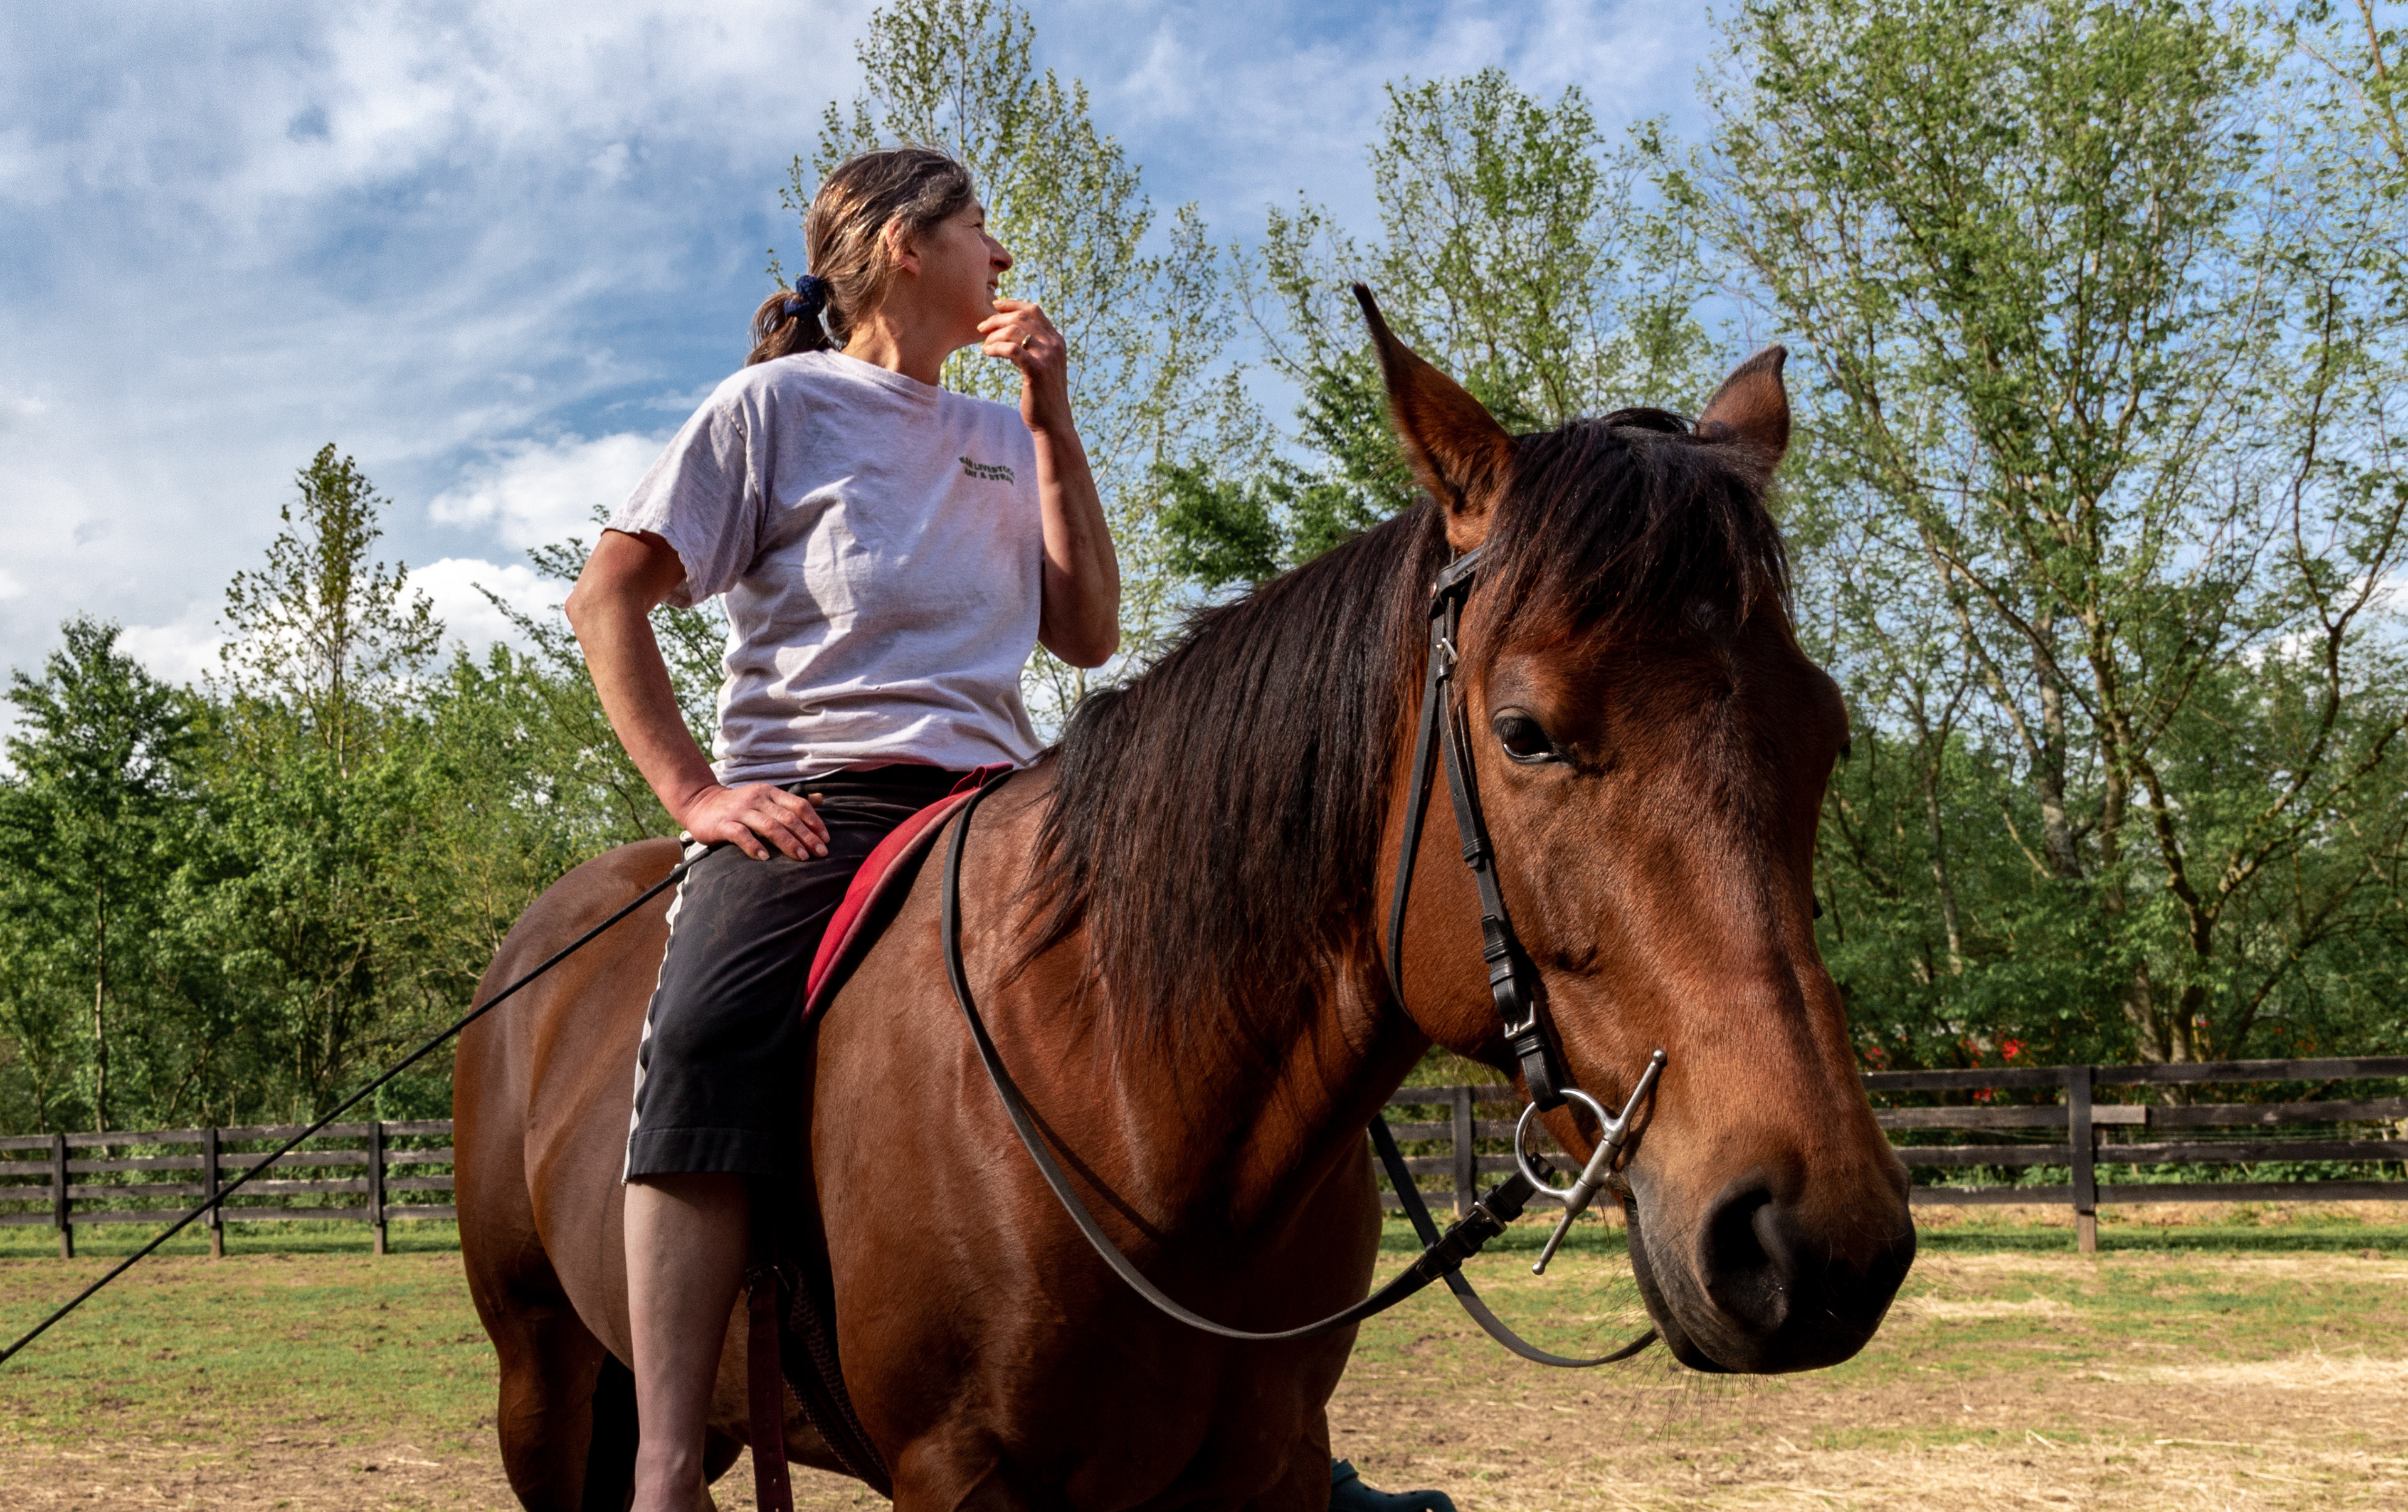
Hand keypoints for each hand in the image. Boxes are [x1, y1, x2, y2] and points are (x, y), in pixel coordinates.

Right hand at [674, 782, 827, 861]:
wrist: (700, 803)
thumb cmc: (739, 804)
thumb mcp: (766, 797)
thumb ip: (791, 801)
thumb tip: (821, 799)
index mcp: (769, 792)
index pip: (798, 805)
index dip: (814, 822)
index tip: (826, 840)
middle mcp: (757, 800)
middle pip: (787, 818)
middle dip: (807, 836)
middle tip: (821, 853)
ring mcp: (740, 811)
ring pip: (769, 826)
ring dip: (788, 842)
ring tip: (802, 857)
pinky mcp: (723, 824)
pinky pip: (741, 835)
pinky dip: (754, 846)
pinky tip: (764, 858)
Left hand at [979, 299, 1071, 435]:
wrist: (1053, 422)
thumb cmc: (1043, 395)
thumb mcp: (1042, 365)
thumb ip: (1033, 346)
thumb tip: (1008, 331)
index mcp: (1057, 340)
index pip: (1034, 310)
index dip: (1012, 304)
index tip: (995, 306)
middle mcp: (1055, 345)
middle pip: (1022, 317)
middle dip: (997, 319)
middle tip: (980, 328)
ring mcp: (1047, 357)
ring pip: (1014, 330)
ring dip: (993, 335)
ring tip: (984, 345)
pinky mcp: (1037, 371)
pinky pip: (1011, 349)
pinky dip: (995, 348)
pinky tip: (987, 353)